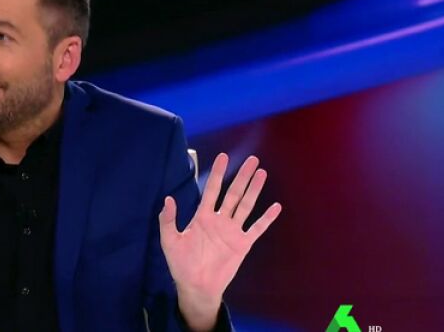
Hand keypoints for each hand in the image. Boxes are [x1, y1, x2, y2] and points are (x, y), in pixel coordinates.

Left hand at [158, 153, 280, 329]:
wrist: (196, 286)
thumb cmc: (180, 264)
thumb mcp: (169, 241)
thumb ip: (168, 220)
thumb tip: (168, 198)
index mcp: (202, 216)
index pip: (212, 189)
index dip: (217, 173)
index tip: (223, 157)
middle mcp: (220, 220)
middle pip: (233, 193)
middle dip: (242, 176)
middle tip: (252, 159)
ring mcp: (232, 231)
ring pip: (246, 206)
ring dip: (254, 190)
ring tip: (262, 173)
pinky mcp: (242, 244)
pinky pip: (256, 229)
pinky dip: (266, 218)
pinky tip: (276, 207)